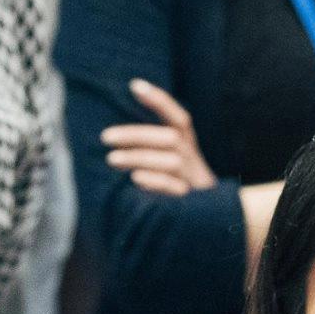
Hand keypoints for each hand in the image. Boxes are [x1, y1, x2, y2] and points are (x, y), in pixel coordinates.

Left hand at [102, 78, 216, 195]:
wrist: (209, 228)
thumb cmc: (177, 193)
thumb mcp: (168, 169)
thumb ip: (150, 151)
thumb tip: (114, 138)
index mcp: (188, 149)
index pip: (179, 118)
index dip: (160, 101)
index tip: (134, 85)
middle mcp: (193, 161)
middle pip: (170, 138)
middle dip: (136, 135)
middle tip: (105, 137)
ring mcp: (193, 182)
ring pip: (170, 161)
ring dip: (138, 157)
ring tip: (111, 159)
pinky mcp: (190, 204)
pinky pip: (175, 188)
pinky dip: (155, 180)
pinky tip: (135, 178)